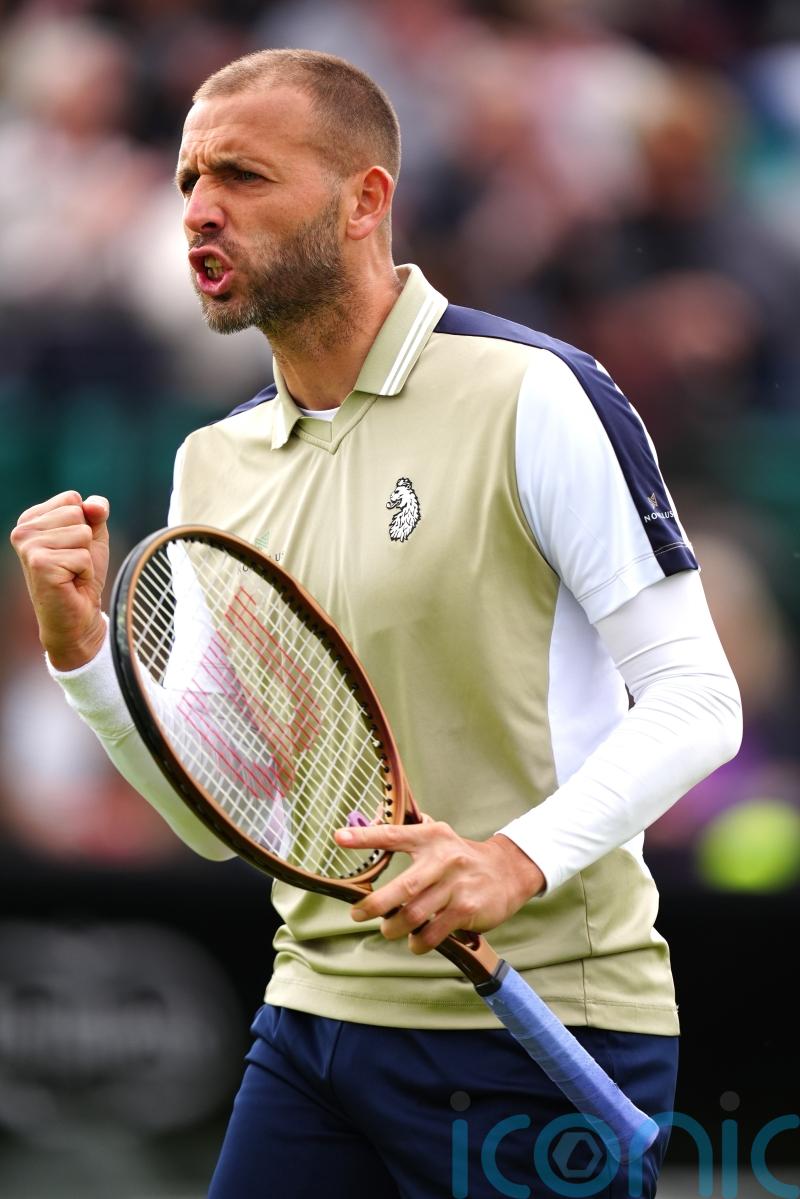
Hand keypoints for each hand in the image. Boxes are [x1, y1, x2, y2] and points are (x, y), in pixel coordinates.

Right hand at [10, 491, 110, 669]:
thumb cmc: (82, 576)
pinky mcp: (40, 564)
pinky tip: (70, 582)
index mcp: (30, 519)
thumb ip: (95, 513)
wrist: (77, 616)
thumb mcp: (93, 537)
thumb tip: (94, 505)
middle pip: (78, 513)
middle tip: (72, 564)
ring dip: (86, 557)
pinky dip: (85, 571)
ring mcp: (29, 547)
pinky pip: (83, 555)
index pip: (72, 498)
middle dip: (86, 541)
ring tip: (71, 573)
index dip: (85, 524)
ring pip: (82, 533)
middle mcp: (23, 530)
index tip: (72, 547)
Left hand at [334, 819, 544, 952]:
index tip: (338, 838)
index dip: (365, 837)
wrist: (508, 871)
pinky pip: (434, 933)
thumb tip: (368, 828)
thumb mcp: (440, 838)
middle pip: (402, 888)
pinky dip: (419, 942)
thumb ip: (409, 836)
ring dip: (395, 928)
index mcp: (430, 837)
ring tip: (389, 929)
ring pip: (414, 915)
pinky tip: (415, 942)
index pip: (393, 835)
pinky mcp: (467, 909)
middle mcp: (443, 858)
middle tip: (357, 915)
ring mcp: (457, 885)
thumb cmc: (463, 858)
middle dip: (374, 906)